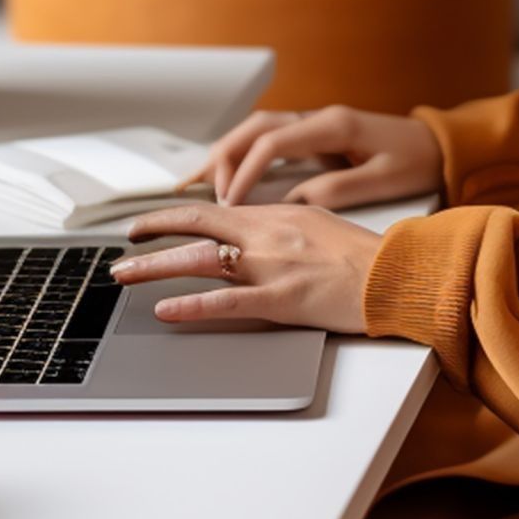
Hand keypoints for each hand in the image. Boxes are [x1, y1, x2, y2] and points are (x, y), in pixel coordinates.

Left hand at [109, 201, 383, 331]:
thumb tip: (252, 228)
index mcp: (276, 214)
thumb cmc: (364, 255)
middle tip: (124, 243)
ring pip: (200, 260)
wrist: (395, 275)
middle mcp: (267, 234)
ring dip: (155, 266)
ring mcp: (271, 266)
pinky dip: (191, 305)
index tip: (150, 222)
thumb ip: (281, 224)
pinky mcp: (281, 300)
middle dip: (152, 232)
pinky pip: (227, 302)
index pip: (212, 209)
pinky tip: (166, 309)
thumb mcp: (318, 222)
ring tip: (124, 274)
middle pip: (196, 226)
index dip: (174, 214)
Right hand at [177, 104, 444, 210]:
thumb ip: (334, 189)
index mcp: (334, 126)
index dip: (244, 172)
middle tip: (199, 191)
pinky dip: (241, 154)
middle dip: (222, 158)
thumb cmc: (418, 162)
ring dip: (225, 153)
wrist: (443, 146)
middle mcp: (319, 118)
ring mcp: (315, 123)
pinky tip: (223, 173)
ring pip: (256, 130)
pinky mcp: (316, 135)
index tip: (228, 201)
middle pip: (255, 129)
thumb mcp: (381, 182)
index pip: (273, 143)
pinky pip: (268, 139)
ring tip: (196, 182)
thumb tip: (290, 201)